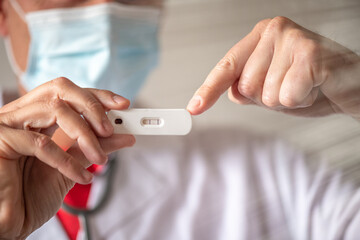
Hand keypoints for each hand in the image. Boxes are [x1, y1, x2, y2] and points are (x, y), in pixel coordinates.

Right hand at [0, 77, 134, 238]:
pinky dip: (67, 161)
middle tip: (110, 129)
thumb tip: (125, 136)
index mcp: (37, 118)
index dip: (96, 96)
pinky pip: (43, 143)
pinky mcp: (0, 140)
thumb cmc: (32, 197)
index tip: (122, 104)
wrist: (7, 226)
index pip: (68, 93)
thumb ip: (93, 148)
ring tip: (100, 159)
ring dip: (85, 135)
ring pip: (55, 110)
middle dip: (92, 106)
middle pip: (61, 90)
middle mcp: (20, 114)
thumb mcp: (72, 167)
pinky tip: (80, 176)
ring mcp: (7, 124)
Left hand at [187, 17, 359, 118]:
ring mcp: (291, 39)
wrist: (351, 84)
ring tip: (304, 86)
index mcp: (258, 36)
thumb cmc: (309, 84)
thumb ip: (245, 88)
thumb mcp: (269, 87)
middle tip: (291, 87)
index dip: (208, 90)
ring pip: (266, 94)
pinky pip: (287, 96)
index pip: (225, 67)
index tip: (193, 109)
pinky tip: (314, 87)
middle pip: (245, 87)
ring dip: (285, 100)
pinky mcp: (310, 53)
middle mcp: (272, 31)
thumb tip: (230, 93)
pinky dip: (300, 101)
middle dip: (267, 98)